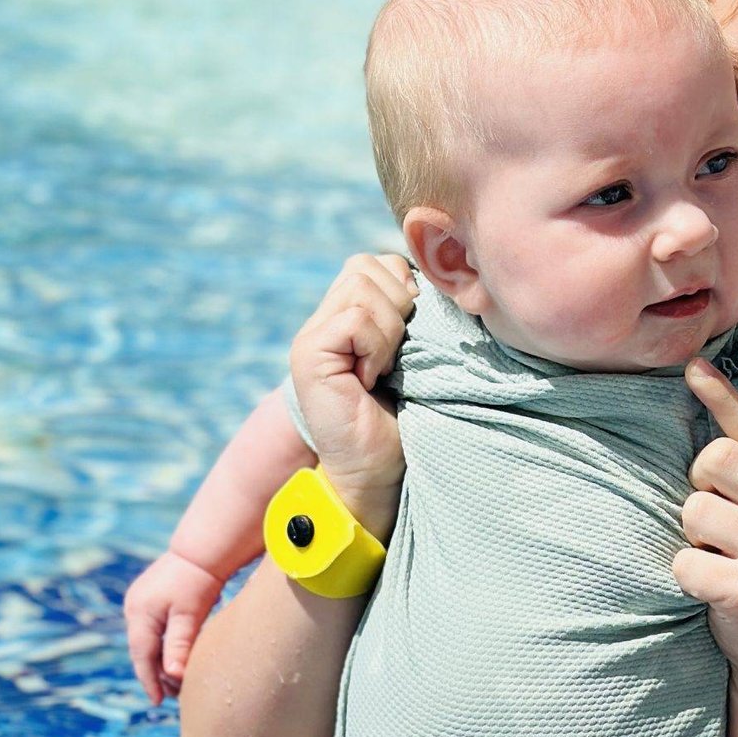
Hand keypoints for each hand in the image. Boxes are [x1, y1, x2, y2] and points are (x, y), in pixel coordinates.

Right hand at [124, 549, 226, 703]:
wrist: (201, 551)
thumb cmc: (198, 582)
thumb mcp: (190, 616)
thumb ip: (180, 645)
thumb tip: (173, 676)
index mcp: (140, 613)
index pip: (142, 656)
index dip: (149, 681)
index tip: (158, 702)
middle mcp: (133, 608)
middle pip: (142, 651)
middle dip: (156, 675)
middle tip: (174, 696)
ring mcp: (138, 602)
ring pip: (146, 642)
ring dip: (159, 661)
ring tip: (176, 682)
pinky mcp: (147, 599)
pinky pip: (151, 631)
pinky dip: (161, 647)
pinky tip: (174, 657)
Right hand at [289, 253, 415, 534]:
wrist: (379, 472)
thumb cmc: (406, 420)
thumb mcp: (414, 353)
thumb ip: (409, 312)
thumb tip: (429, 275)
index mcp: (347, 315)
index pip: (377, 263)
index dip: (405, 290)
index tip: (410, 340)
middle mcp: (323, 319)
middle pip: (368, 266)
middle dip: (398, 306)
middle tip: (397, 356)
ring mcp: (311, 336)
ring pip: (363, 287)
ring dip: (389, 330)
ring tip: (384, 369)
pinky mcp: (308, 354)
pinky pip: (356, 320)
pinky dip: (376, 346)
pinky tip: (372, 378)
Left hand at [671, 357, 737, 671]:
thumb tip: (706, 395)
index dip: (721, 397)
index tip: (692, 367)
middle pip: (712, 460)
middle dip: (699, 487)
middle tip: (717, 523)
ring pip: (693, 511)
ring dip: (694, 539)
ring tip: (723, 560)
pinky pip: (685, 562)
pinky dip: (689, 579)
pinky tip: (717, 591)